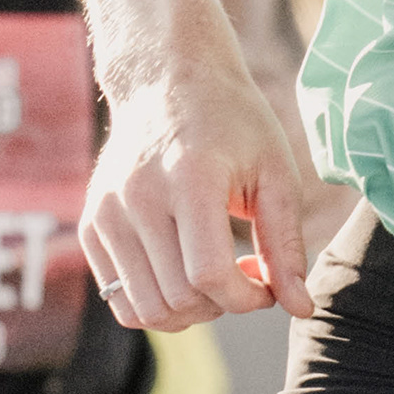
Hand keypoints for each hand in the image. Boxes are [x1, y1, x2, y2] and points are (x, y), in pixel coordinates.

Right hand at [82, 23, 345, 325]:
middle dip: (222, 305)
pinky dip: (156, 302)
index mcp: (190, 177)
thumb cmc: (232, 123)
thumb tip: (301, 309)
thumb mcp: (275, 173)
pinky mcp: (91, 225)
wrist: (167, 80)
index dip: (248, 298)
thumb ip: (287, 244)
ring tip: (212, 277)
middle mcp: (138, 195)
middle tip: (243, 275)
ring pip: (145, 310)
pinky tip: (181, 271)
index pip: (210, 274)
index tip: (267, 284)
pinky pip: (120, 299)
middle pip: (178, 298)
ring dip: (189, 312)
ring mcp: (106, 211)